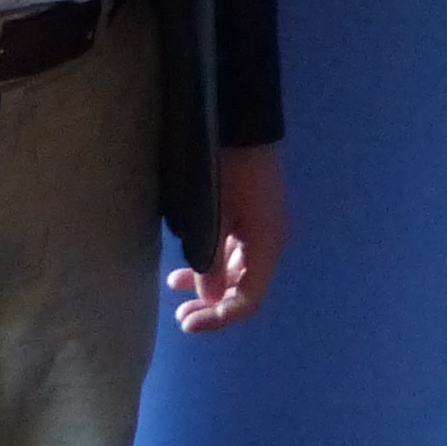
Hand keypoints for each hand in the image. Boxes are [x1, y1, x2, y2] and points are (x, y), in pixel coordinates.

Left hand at [170, 141, 286, 331]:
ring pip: (238, 272)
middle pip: (245, 289)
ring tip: (176, 287)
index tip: (186, 322)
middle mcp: (270, 242)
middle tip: (181, 314)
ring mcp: (261, 229)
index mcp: (267, 245)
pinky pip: (234, 253)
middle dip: (213, 305)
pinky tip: (187, 265)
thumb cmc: (224, 169)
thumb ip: (210, 261)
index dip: (219, 318)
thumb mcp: (213, 217)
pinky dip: (212, 265)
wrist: (238, 123)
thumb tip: (209, 300)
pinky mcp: (250, 217)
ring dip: (210, 285)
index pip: (248, 300)